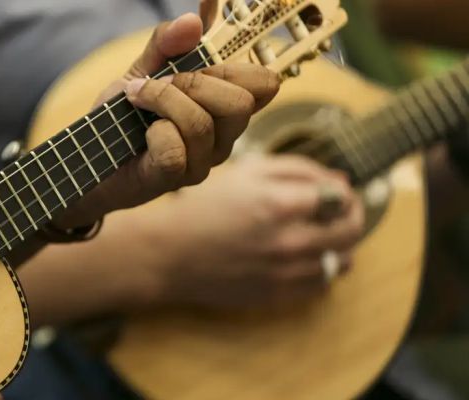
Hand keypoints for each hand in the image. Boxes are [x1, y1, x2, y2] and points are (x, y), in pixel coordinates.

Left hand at [54, 12, 279, 227]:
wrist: (89, 156)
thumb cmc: (122, 116)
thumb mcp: (143, 70)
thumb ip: (166, 44)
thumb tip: (193, 20)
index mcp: (224, 107)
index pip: (265, 85)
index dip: (241, 63)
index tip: (201, 50)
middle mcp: (222, 137)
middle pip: (240, 103)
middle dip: (195, 83)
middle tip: (161, 82)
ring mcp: (201, 162)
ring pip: (201, 124)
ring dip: (163, 101)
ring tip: (139, 99)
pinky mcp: (174, 179)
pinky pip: (174, 149)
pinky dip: (153, 133)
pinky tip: (142, 135)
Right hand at [146, 155, 364, 308]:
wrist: (170, 254)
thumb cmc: (204, 207)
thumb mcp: (246, 172)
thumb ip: (297, 169)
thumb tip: (340, 179)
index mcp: (281, 203)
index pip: (342, 197)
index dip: (343, 191)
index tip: (333, 191)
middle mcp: (290, 241)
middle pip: (351, 229)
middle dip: (350, 215)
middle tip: (336, 211)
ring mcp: (286, 273)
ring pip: (342, 260)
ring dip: (339, 244)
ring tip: (319, 235)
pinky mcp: (279, 295)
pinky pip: (323, 284)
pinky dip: (322, 268)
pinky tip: (303, 257)